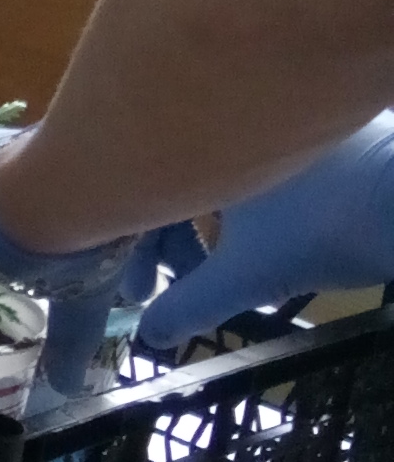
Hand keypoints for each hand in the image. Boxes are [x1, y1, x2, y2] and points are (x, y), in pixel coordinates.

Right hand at [131, 117, 393, 348]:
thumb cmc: (322, 229)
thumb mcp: (246, 278)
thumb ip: (190, 305)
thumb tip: (150, 336)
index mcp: (205, 146)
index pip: (146, 194)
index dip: (134, 251)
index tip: (138, 293)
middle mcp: (237, 125)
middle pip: (183, 186)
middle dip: (173, 244)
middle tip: (175, 286)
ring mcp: (286, 128)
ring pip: (225, 179)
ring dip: (213, 228)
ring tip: (226, 272)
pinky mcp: (326, 135)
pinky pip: (265, 172)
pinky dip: (254, 210)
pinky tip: (270, 241)